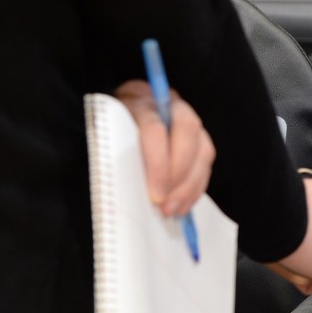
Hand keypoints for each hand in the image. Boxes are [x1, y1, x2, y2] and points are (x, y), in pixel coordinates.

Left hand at [114, 79, 214, 216]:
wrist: (129, 105)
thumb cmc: (112, 125)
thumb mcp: (104, 130)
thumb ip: (112, 149)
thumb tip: (118, 185)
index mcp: (143, 102)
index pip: (155, 130)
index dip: (158, 164)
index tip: (154, 195)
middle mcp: (172, 107)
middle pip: (187, 137)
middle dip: (178, 176)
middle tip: (165, 205)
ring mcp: (190, 120)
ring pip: (203, 150)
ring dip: (190, 185)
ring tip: (173, 209)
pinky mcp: (200, 136)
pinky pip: (206, 162)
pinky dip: (197, 186)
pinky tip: (183, 204)